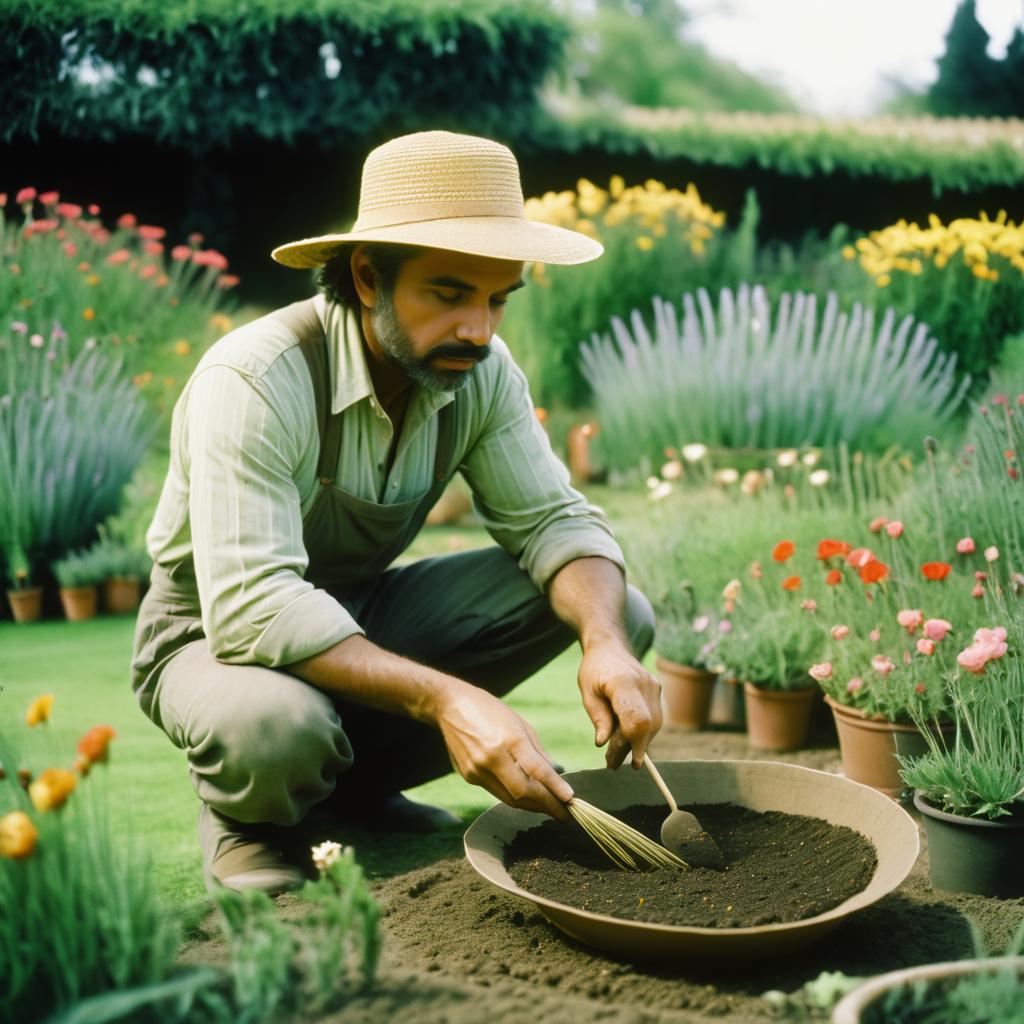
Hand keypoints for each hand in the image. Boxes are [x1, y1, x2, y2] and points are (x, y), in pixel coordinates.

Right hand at [435, 682, 572, 819]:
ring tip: (551, 809)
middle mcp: (491, 757)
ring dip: (532, 806)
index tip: (570, 799)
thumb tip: (557, 774)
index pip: (536, 770)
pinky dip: (514, 797)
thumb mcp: (520, 724)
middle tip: (565, 814)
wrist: (450, 706)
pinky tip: (527, 798)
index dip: (555, 788)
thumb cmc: (490, 710)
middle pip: (522, 793)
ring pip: (509, 798)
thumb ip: (538, 753)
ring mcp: (477, 770)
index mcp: (508, 739)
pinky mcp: (468, 777)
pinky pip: (496, 792)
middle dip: (546, 806)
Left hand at [577, 641, 661, 769]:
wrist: (609, 647)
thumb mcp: (588, 693)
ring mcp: (654, 686)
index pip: (637, 720)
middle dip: (631, 748)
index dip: (636, 744)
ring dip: (636, 743)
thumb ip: (598, 717)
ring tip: (614, 754)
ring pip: (653, 725)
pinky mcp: (657, 689)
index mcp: (624, 683)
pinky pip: (654, 718)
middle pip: (646, 726)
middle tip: (611, 763)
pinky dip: (641, 732)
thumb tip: (602, 743)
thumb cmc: (594, 670)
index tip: (630, 764)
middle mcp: (645, 684)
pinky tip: (624, 739)